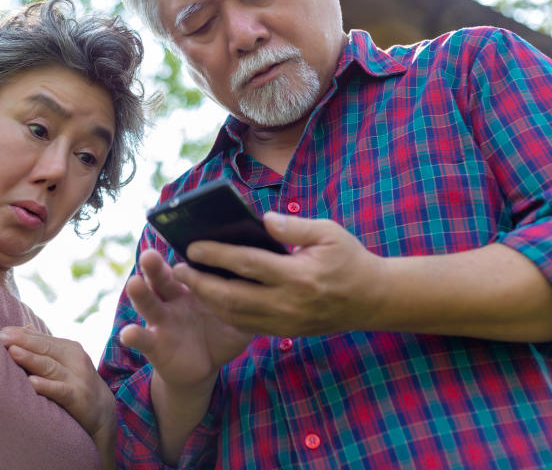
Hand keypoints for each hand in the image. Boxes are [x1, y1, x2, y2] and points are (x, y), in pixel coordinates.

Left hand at [0, 325, 114, 459]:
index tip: (1, 332)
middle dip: (22, 341)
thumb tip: (24, 327)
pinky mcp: (79, 398)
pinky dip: (47, 386)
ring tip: (12, 352)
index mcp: (68, 348)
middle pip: (45, 348)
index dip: (21, 334)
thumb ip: (45, 346)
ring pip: (50, 366)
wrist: (103, 412)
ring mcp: (78, 378)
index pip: (41, 338)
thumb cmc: (76, 383)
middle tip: (1, 337)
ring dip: (31, 359)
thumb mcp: (64, 362)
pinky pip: (61, 391)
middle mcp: (75, 359)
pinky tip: (32, 383)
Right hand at [119, 249, 252, 389]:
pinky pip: (143, 339)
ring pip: (149, 303)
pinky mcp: (154, 344)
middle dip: (154, 266)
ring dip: (140, 294)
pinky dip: (134, 335)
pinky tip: (129, 333)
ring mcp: (161, 320)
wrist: (203, 365)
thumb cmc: (221, 332)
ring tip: (134, 283)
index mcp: (192, 287)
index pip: (187, 266)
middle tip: (150, 254)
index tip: (186, 242)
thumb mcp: (238, 316)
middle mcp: (173, 298)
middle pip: (162, 278)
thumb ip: (249, 299)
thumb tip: (273, 278)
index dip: (186, 257)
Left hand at [175, 211, 385, 336]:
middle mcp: (288, 303)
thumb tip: (262, 218)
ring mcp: (285, 322)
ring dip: (207, 300)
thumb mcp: (329, 234)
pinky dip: (224, 313)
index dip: (216, 255)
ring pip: (234, 316)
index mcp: (298, 276)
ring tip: (188, 282)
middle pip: (231, 296)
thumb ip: (294, 226)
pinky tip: (209, 298)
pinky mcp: (285, 332)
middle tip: (177, 269)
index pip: (247, 264)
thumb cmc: (350, 260)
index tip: (191, 246)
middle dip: (200, 283)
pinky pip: (246, 325)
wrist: (374, 301)